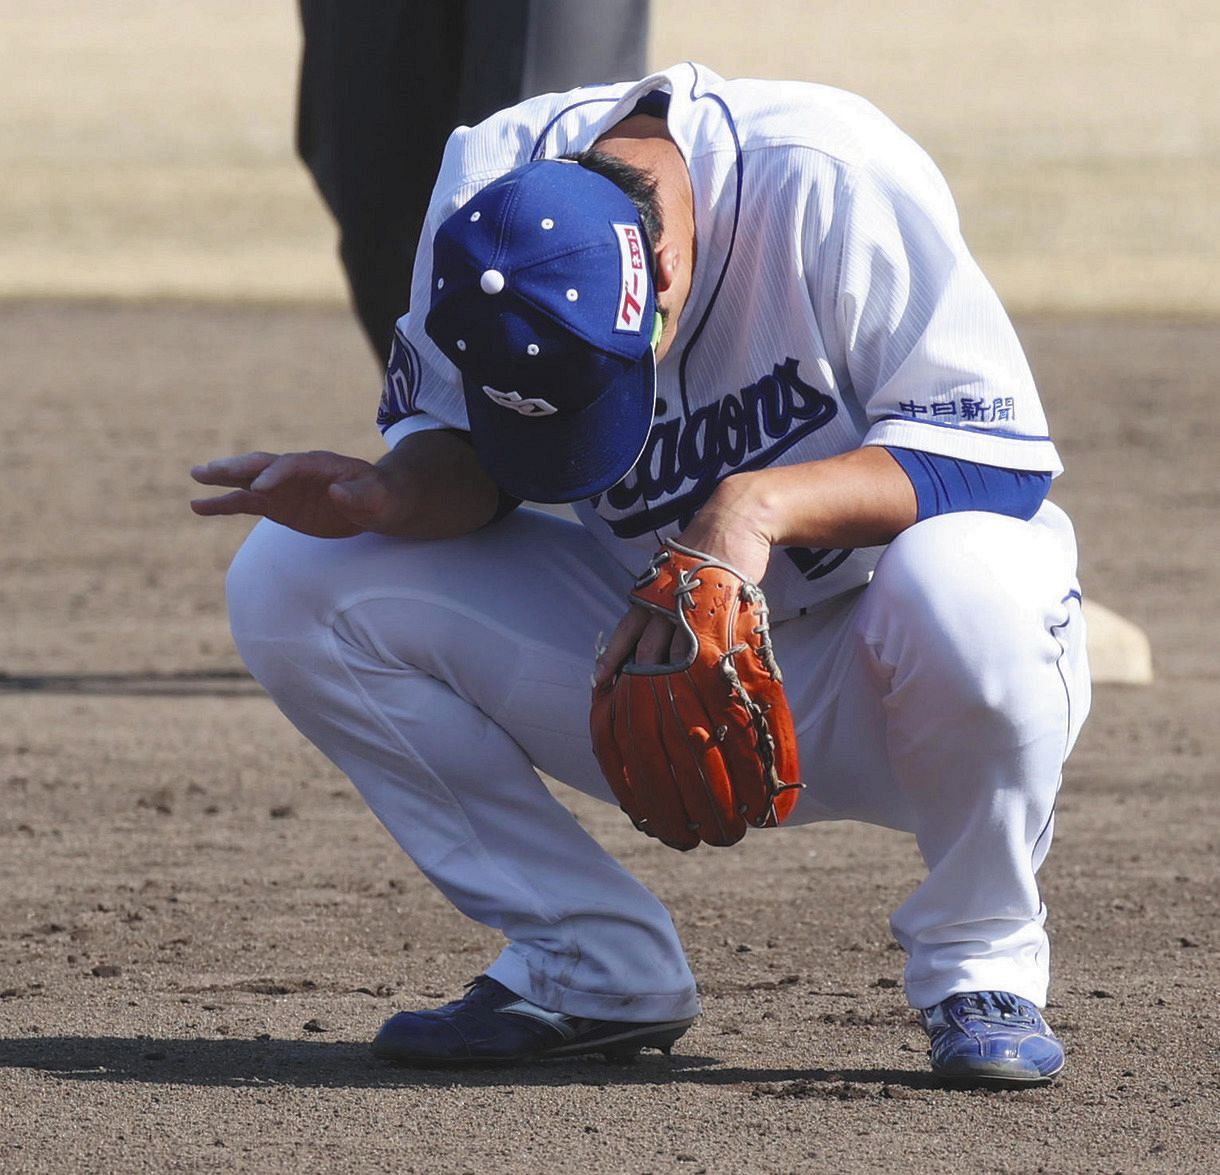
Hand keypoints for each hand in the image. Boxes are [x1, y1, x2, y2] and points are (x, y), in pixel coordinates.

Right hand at [190, 450, 402, 537]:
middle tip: (208, 471)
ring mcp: (283, 488)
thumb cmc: (382, 497)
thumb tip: (337, 493)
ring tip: (195, 478)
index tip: (259, 488)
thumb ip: (362, 495)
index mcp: (320, 464)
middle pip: (262, 464)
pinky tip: (198, 506)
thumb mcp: (380, 498)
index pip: (292, 466)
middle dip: (237, 467)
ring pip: (247, 481)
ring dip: (222, 480)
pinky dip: (222, 504)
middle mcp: (295, 472)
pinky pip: (245, 502)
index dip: (276, 475)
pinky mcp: (277, 504)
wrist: (378, 503)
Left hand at [593, 474, 773, 685]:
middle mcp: (664, 604)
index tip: (598, 680)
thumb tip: (650, 630)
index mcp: (649, 594)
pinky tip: (701, 685)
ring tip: (668, 701)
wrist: (731, 523)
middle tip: (634, 701)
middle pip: (646, 650)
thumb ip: (658, 600)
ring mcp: (692, 609)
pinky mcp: (719, 611)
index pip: (625, 632)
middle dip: (639, 677)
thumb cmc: (699, 550)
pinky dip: (703, 668)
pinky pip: (709, 647)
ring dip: (671, 678)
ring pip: (676, 653)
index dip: (611, 658)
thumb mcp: (668, 573)